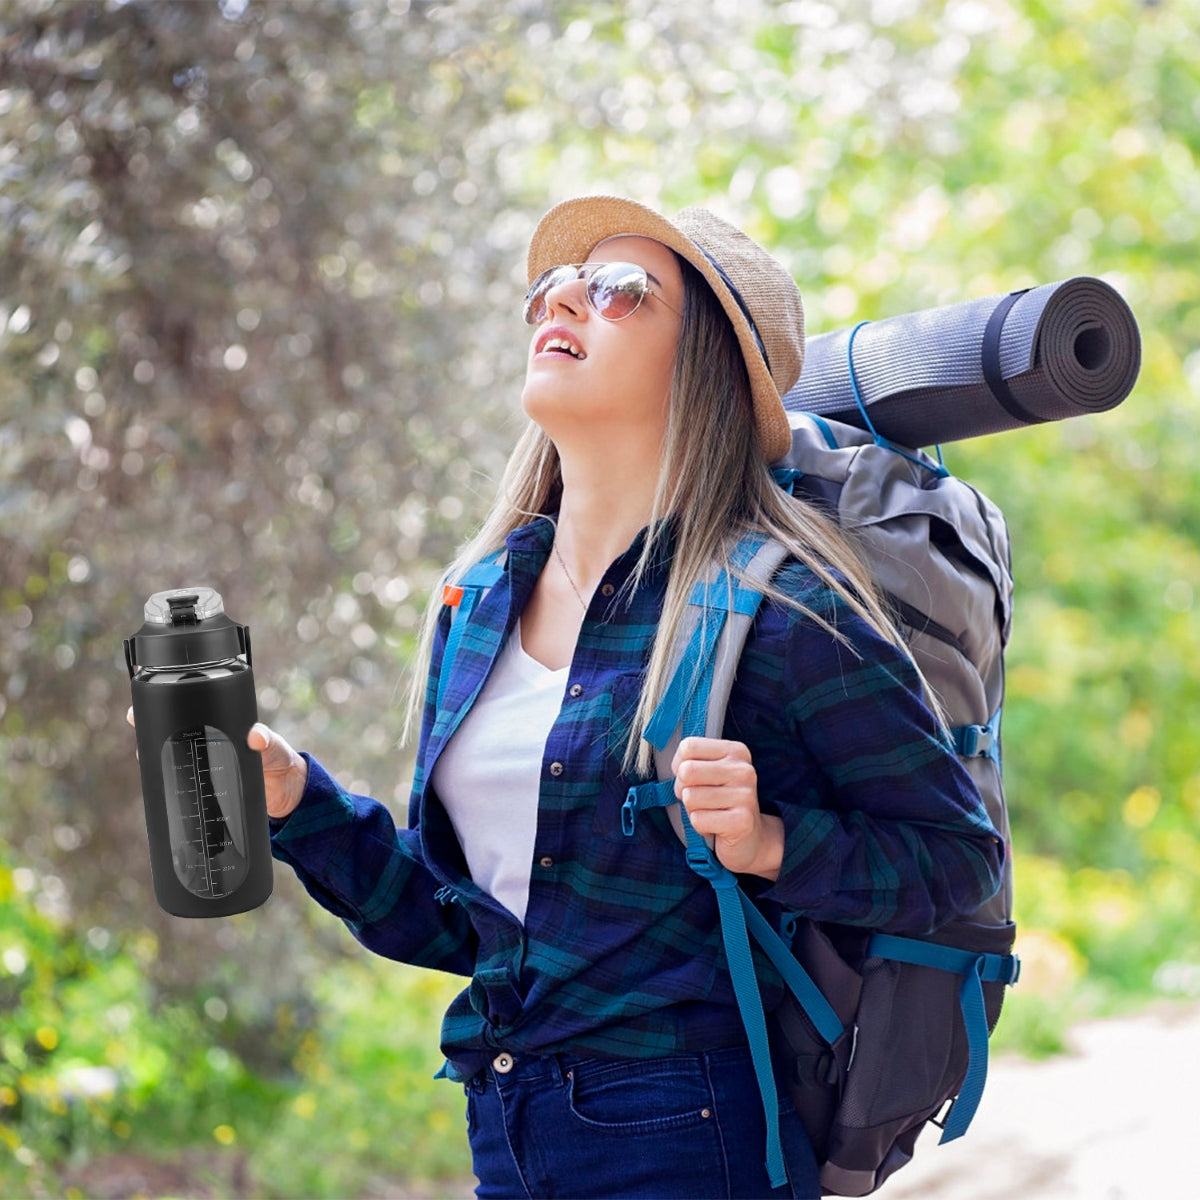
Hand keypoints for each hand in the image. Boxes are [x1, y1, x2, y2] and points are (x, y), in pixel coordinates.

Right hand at [126, 710, 308, 820]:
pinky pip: (182, 781)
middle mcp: (211, 742)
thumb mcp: (275, 749)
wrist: (286, 794)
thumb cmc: (280, 761)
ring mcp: (206, 764)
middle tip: (135, 720)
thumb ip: (268, 742)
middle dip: (152, 725)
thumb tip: (256, 736)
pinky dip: (167, 780)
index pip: (192, 710)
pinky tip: (154, 781)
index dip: (170, 703)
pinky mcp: (205, 788)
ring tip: (140, 752)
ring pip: (173, 755)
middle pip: (175, 731)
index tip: (152, 697)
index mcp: (225, 727)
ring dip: (154, 753)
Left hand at [671, 736, 783, 880]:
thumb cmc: (719, 802)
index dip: (680, 766)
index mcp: (735, 751)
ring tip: (710, 813)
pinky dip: (700, 826)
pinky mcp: (742, 821)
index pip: (688, 746)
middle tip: (699, 800)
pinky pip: (698, 819)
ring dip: (693, 810)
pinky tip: (716, 827)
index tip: (692, 779)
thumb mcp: (708, 773)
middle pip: (687, 771)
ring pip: (690, 797)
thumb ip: (690, 761)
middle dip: (684, 790)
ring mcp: (745, 795)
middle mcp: (744, 770)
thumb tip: (674, 766)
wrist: (749, 839)